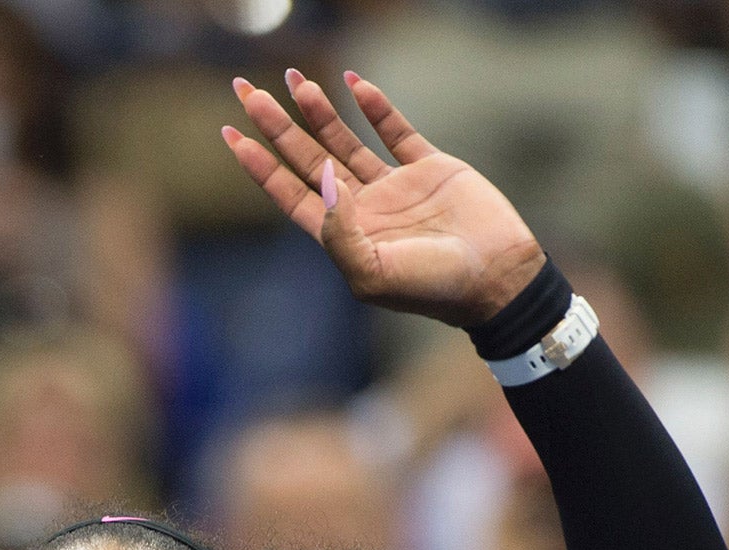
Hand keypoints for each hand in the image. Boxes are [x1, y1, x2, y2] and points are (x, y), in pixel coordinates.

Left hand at [223, 71, 544, 326]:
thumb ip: (340, 236)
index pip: (289, 193)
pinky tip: (355, 83)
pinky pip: (396, 130)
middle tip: (247, 91)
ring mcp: (395, 186)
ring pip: (345, 141)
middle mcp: (363, 209)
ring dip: (318, 111)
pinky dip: (376, 107)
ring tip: (295, 80)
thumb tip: (323, 183)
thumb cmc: (433, 288)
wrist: (496, 277)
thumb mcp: (374, 275)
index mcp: (344, 237)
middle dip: (276, 126)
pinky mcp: (429, 168)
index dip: (259, 165)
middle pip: (308, 159)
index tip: (232, 133)